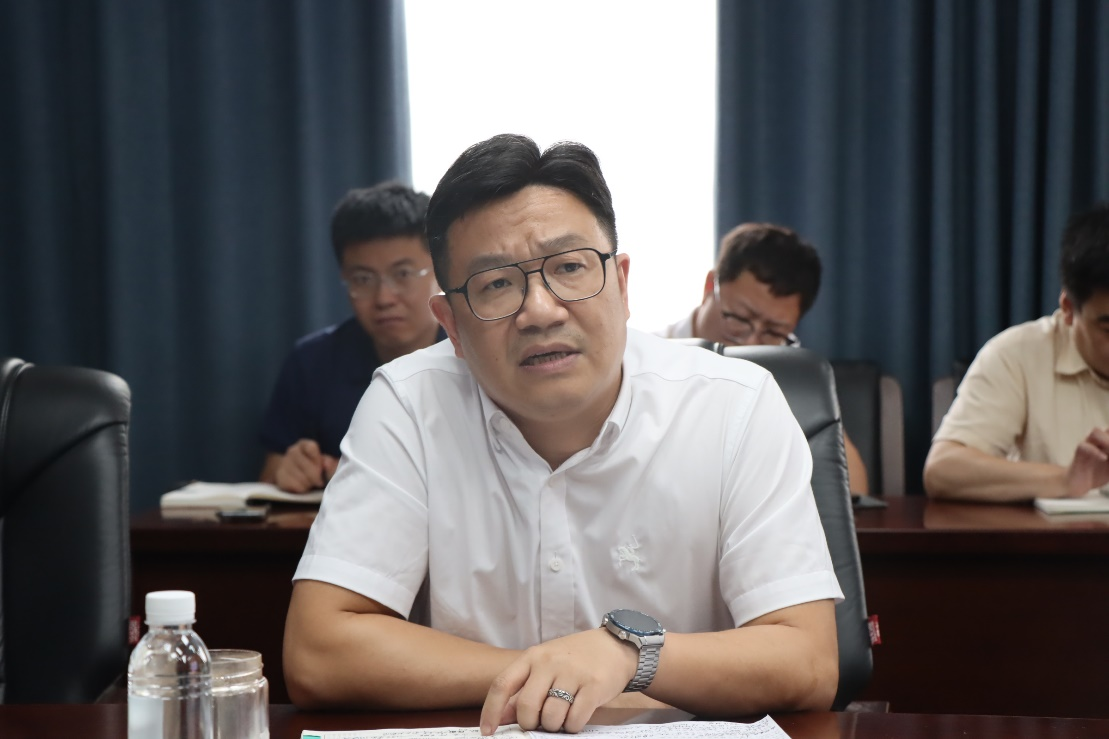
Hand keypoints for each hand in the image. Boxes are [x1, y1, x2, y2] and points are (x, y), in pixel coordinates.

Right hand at [274, 439, 338, 492]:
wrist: (296, 475)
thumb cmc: (316, 467)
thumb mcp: (326, 463)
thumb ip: (330, 463)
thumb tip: (327, 464)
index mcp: (305, 444)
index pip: (311, 447)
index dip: (318, 460)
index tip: (323, 468)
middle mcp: (293, 451)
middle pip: (307, 466)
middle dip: (316, 477)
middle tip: (320, 481)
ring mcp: (284, 463)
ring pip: (301, 478)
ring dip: (309, 484)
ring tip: (311, 483)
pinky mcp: (280, 476)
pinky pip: (294, 486)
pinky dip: (302, 489)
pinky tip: (303, 487)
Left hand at [480, 628, 637, 734]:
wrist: (615, 645)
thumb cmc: (576, 658)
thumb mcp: (546, 665)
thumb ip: (523, 689)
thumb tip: (501, 717)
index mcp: (533, 657)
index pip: (502, 684)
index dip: (491, 711)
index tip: (488, 731)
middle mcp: (549, 663)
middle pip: (526, 706)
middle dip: (530, 724)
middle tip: (539, 724)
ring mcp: (572, 673)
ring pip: (550, 717)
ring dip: (554, 726)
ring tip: (562, 717)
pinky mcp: (594, 686)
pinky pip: (574, 720)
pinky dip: (572, 726)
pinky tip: (576, 716)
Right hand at [1064, 427, 1108, 496]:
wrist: (1077, 483)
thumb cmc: (1096, 474)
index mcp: (1106, 443)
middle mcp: (1097, 441)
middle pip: (1106, 429)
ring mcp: (1087, 446)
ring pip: (1095, 432)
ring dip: (1106, 440)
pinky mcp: (1078, 454)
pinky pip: (1084, 446)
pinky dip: (1095, 451)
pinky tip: (1103, 458)